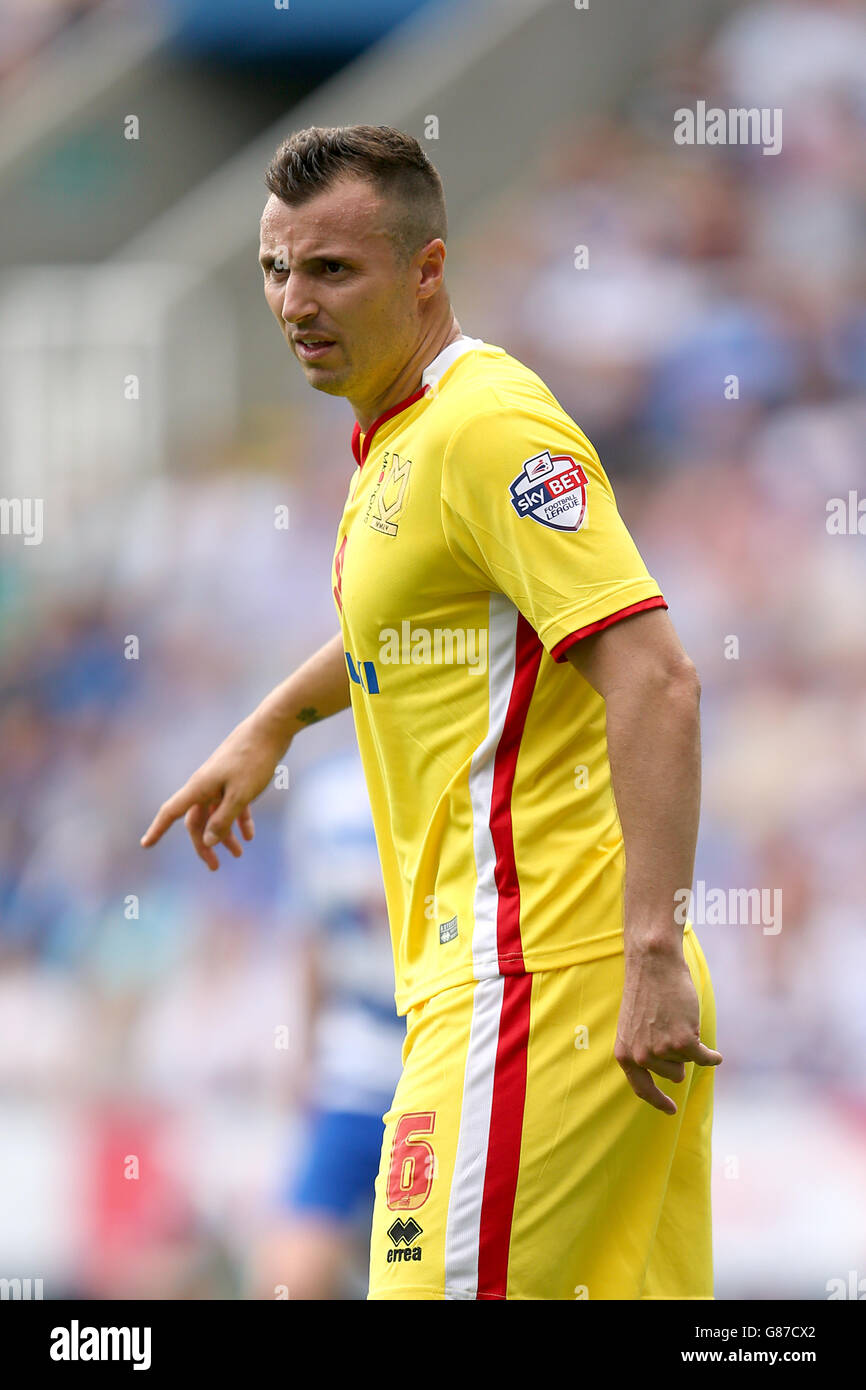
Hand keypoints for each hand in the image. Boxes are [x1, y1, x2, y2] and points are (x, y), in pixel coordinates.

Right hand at [140, 715, 286, 870]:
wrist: (272, 728)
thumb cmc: (254, 760)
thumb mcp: (240, 795)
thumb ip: (223, 820)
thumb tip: (208, 842)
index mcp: (199, 787)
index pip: (171, 812)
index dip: (157, 829)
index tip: (145, 845)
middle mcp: (205, 784)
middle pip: (197, 820)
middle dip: (204, 844)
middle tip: (214, 867)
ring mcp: (221, 780)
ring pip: (216, 814)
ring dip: (225, 835)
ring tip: (239, 855)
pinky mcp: (237, 777)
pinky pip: (232, 804)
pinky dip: (239, 820)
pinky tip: (249, 835)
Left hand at [614, 943, 721, 1114]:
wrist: (653, 964)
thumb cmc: (646, 990)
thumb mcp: (635, 1025)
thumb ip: (643, 1050)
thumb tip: (670, 1074)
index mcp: (625, 1054)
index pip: (642, 1088)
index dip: (658, 1101)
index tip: (671, 1110)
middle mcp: (640, 1057)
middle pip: (673, 1073)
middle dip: (678, 1054)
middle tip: (672, 1026)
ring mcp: (662, 1051)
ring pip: (688, 1061)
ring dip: (689, 1042)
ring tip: (678, 1017)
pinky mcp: (683, 1042)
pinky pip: (704, 1058)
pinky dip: (712, 1057)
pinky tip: (717, 1055)